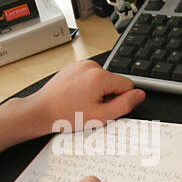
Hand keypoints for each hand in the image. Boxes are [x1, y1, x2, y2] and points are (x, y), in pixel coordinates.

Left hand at [24, 61, 145, 136]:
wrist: (41, 111)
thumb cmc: (66, 115)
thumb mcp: (101, 116)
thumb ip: (125, 105)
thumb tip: (140, 95)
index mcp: (100, 76)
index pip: (128, 85)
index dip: (120, 100)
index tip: (104, 107)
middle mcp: (91, 66)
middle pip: (114, 82)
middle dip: (107, 95)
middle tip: (90, 108)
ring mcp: (80, 65)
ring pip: (102, 79)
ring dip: (96, 91)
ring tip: (81, 103)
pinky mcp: (73, 67)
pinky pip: (89, 76)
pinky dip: (86, 86)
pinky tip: (75, 96)